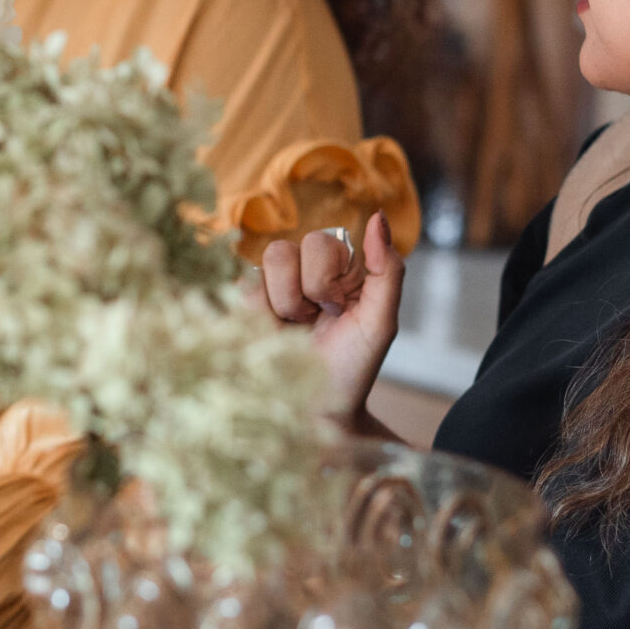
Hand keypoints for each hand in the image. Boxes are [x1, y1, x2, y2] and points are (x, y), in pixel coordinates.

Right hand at [255, 210, 403, 430]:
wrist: (317, 411)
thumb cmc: (352, 367)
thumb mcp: (380, 322)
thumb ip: (386, 270)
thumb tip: (378, 217)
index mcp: (338, 267)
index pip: (322, 241)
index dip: (327, 277)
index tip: (339, 308)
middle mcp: (302, 269)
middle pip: (287, 249)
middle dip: (305, 293)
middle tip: (316, 320)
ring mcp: (270, 287)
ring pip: (263, 267)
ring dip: (283, 305)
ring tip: (294, 329)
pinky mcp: (242, 305)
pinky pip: (242, 288)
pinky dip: (261, 316)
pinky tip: (271, 334)